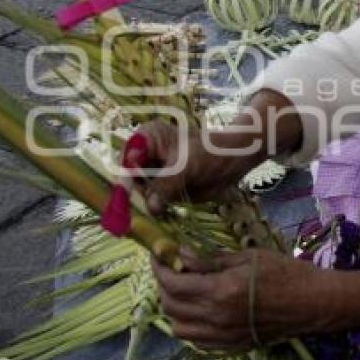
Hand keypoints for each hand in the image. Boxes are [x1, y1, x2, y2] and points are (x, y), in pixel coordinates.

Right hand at [127, 89, 303, 215]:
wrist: (235, 160)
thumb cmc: (211, 152)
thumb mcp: (186, 167)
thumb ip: (166, 185)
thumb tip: (151, 208)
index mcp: (146, 139)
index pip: (125, 161)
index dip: (124, 181)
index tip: (126, 201)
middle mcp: (145, 156)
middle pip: (128, 181)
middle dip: (131, 199)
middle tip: (133, 218)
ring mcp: (153, 174)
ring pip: (138, 195)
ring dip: (142, 209)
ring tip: (147, 220)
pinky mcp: (163, 189)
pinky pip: (153, 204)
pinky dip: (154, 213)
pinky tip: (158, 220)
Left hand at [151, 248, 325, 350]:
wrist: (312, 303)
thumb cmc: (284, 272)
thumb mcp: (247, 257)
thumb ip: (210, 259)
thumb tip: (180, 254)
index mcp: (221, 291)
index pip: (173, 283)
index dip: (160, 267)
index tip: (159, 254)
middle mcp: (216, 318)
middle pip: (170, 306)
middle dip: (163, 285)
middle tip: (170, 268)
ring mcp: (223, 337)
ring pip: (179, 328)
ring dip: (173, 308)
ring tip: (183, 289)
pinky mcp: (231, 347)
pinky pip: (196, 341)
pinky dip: (190, 324)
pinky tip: (200, 308)